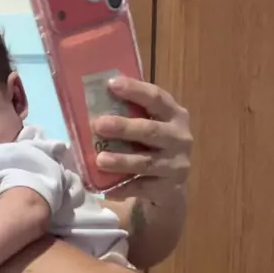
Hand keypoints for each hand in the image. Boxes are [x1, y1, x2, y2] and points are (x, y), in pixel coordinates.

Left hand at [92, 77, 192, 200]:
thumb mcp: (148, 126)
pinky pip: (142, 188)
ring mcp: (177, 165)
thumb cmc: (152, 148)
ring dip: (121, 160)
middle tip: (98, 124)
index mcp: (175, 115)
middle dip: (123, 127)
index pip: (156, 98)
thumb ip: (131, 114)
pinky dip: (123, 188)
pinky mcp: (169, 188)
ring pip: (146, 162)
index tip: (111, 84)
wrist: (170, 187)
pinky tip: (106, 188)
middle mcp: (180, 138)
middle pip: (151, 131)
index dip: (135, 90)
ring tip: (100, 160)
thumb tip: (93, 100)